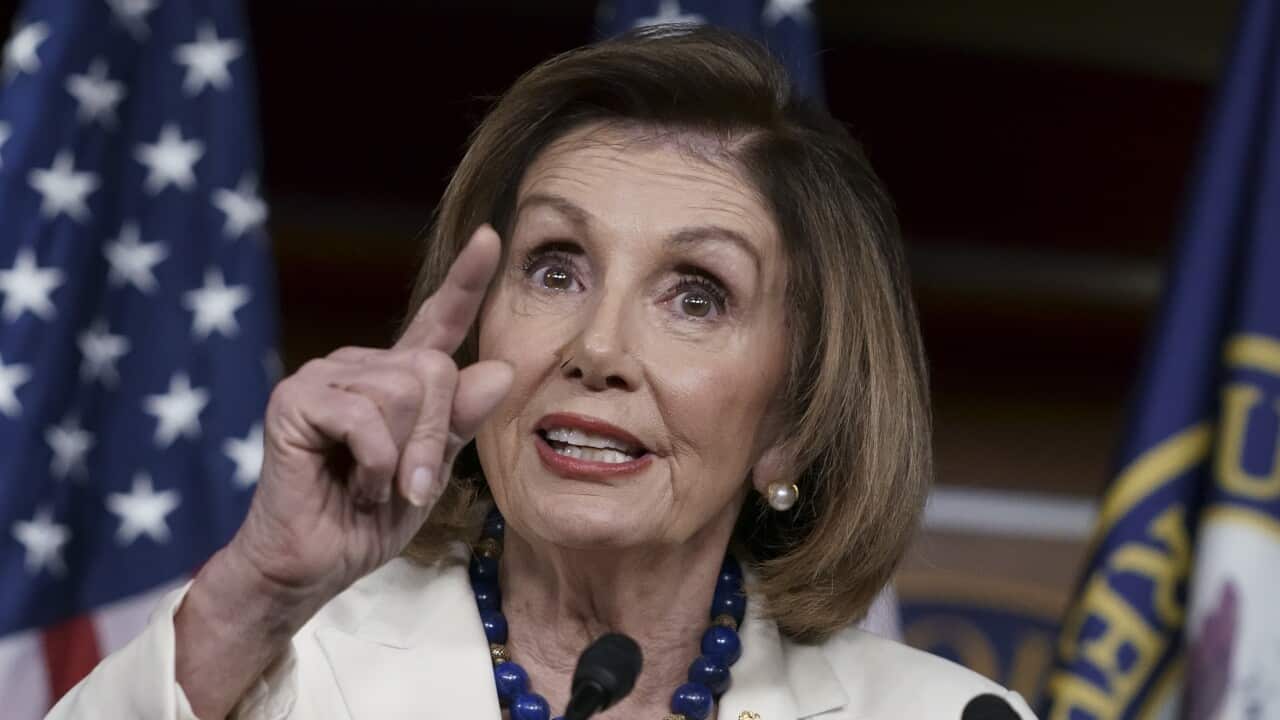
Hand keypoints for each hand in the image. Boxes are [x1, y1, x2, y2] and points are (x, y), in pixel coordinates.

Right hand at [231, 225, 511, 603]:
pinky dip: (375, 465)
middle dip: (435, 438)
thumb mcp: (431, 472)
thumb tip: (500, 369)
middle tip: (408, 487)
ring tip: (372, 487)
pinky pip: (367, 418)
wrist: (311, 567)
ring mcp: (323, 376)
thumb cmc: (367, 521)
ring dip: (403, 457)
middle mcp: (359, 367)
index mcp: (395, 380)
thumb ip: (460, 422)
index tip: (492, 239)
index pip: (438, 321)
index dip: (466, 281)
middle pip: (435, 370)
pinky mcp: (295, 399)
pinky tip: (353, 486)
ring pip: (406, 391)